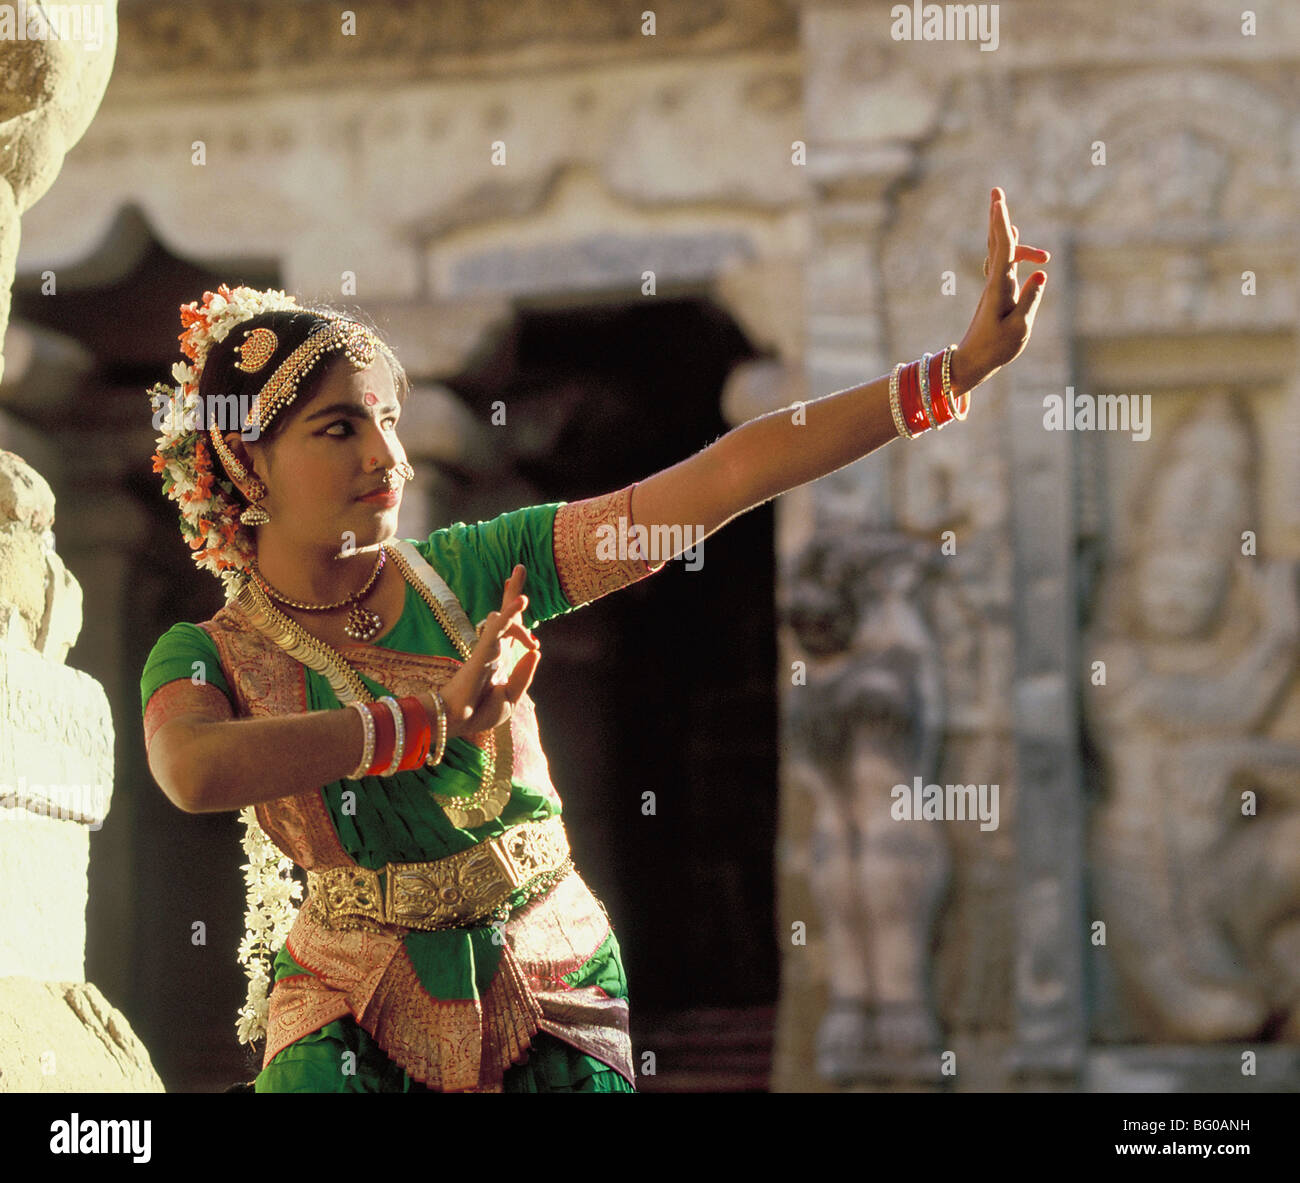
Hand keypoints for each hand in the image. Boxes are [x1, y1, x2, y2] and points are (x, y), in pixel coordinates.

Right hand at [424, 564, 540, 738]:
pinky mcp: (481, 652)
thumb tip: (537, 651)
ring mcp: (488, 649)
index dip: (516, 612)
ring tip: (520, 572)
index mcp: (501, 659)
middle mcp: (495, 649)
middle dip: (513, 591)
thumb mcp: (511, 697)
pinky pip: (496, 630)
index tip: (521, 595)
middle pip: (506, 615)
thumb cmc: (480, 712)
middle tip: (519, 567)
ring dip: (513, 597)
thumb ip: (524, 675)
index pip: (511, 630)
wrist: (457, 723)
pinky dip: (508, 615)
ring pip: (503, 618)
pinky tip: (520, 601)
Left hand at [952, 188, 1050, 394]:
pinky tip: (1011, 239)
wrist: (972, 362)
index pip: (1003, 250)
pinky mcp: (995, 293)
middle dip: (997, 217)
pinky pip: (1000, 262)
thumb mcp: (1019, 328)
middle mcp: (994, 283)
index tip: (998, 202)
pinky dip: (1006, 247)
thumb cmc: (996, 349)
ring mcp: (993, 287)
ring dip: (1005, 231)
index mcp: (999, 288)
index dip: (1001, 224)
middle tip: (995, 192)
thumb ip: (1030, 300)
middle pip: (996, 243)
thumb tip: (1042, 275)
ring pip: (998, 252)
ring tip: (1006, 213)